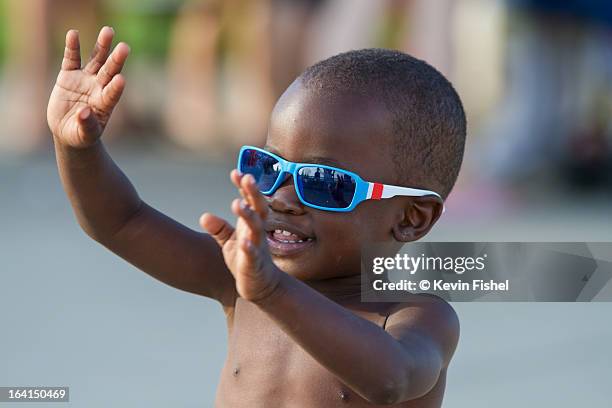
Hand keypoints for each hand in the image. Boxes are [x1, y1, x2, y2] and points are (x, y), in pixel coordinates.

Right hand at [47, 27, 129, 147]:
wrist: (69, 129)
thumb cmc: (82, 135)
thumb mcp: (84, 135)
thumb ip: (87, 125)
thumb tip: (84, 113)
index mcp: (105, 104)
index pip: (113, 94)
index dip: (116, 88)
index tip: (121, 80)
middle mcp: (98, 88)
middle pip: (109, 72)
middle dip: (116, 60)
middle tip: (124, 47)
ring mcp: (85, 80)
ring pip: (96, 60)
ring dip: (101, 46)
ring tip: (108, 31)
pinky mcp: (69, 75)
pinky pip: (72, 59)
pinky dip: (72, 47)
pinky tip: (73, 34)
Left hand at [200, 170, 281, 302]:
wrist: (262, 287)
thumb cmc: (246, 259)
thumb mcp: (230, 242)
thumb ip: (219, 228)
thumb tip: (204, 216)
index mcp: (251, 224)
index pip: (249, 201)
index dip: (244, 187)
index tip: (236, 172)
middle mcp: (257, 232)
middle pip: (258, 208)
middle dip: (253, 193)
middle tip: (247, 178)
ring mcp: (258, 247)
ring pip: (255, 228)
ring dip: (248, 216)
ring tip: (237, 204)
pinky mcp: (254, 264)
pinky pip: (252, 254)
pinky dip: (248, 248)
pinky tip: (243, 242)